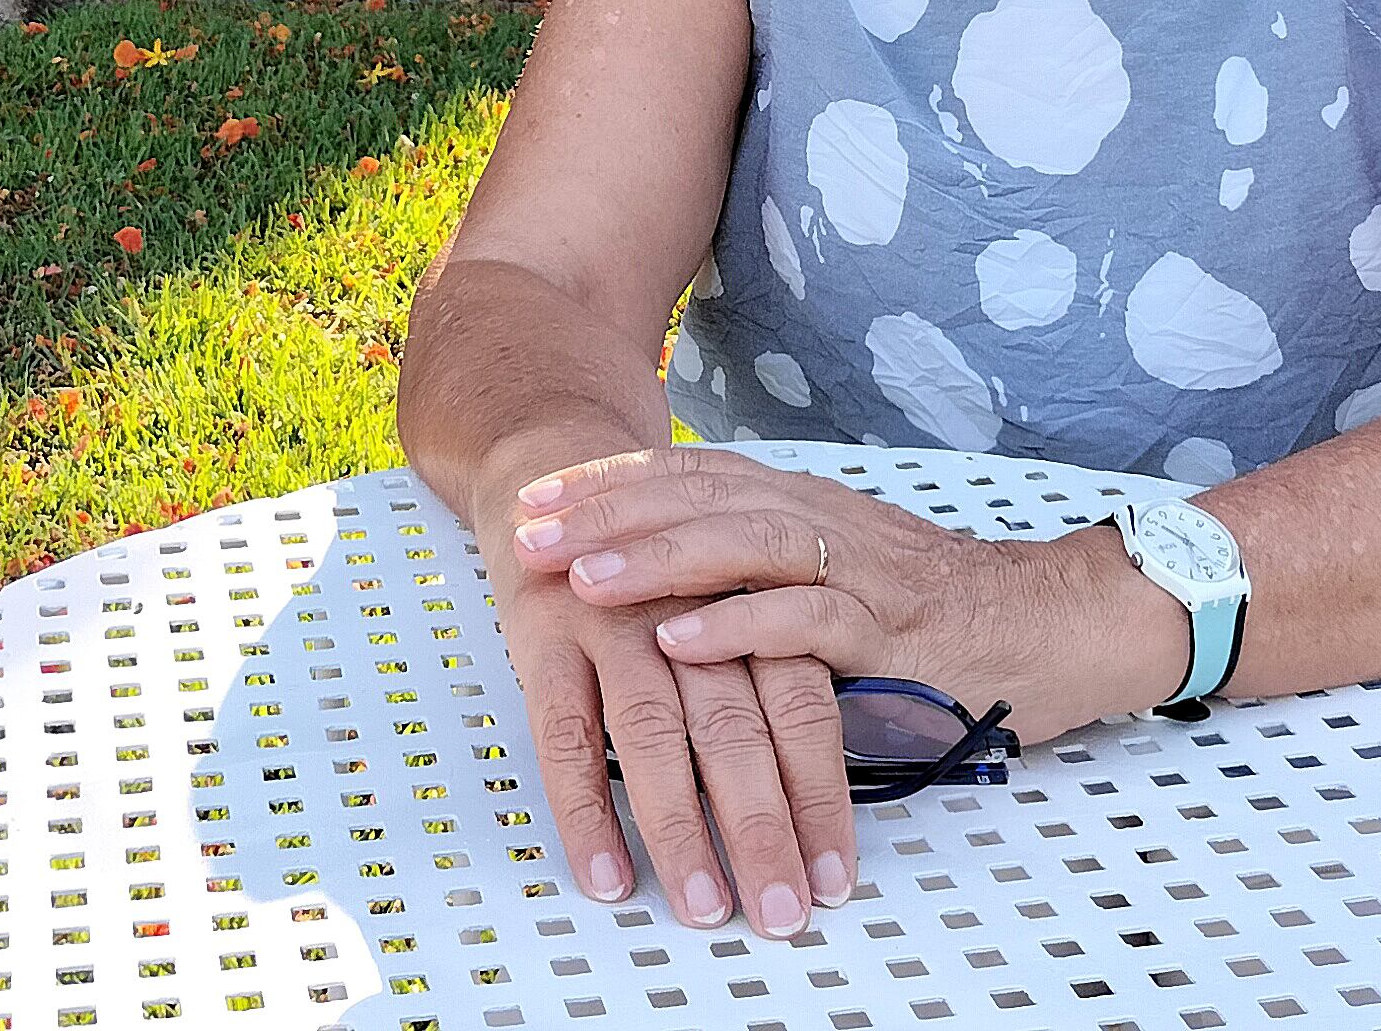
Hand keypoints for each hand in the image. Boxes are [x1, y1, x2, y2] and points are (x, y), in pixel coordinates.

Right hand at [487, 520, 853, 934]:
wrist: (556, 469)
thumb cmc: (654, 564)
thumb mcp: (724, 600)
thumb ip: (764, 673)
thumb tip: (814, 795)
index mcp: (748, 600)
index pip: (802, 706)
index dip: (821, 796)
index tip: (835, 879)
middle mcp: (688, 608)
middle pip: (736, 727)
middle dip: (763, 829)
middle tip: (784, 912)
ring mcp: (613, 619)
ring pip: (654, 734)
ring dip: (682, 829)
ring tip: (706, 907)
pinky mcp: (545, 634)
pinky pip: (563, 735)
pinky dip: (585, 812)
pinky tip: (608, 875)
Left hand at [509, 446, 1190, 746]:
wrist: (1062, 626)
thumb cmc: (941, 617)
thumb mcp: (840, 582)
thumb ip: (768, 573)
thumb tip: (674, 587)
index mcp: (805, 507)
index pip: (692, 477)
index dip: (610, 484)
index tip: (535, 496)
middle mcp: (824, 522)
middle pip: (701, 498)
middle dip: (607, 512)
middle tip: (527, 528)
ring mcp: (860, 572)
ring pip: (743, 546)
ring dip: (655, 560)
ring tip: (582, 578)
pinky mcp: (895, 631)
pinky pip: (806, 623)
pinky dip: (736, 628)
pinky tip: (678, 640)